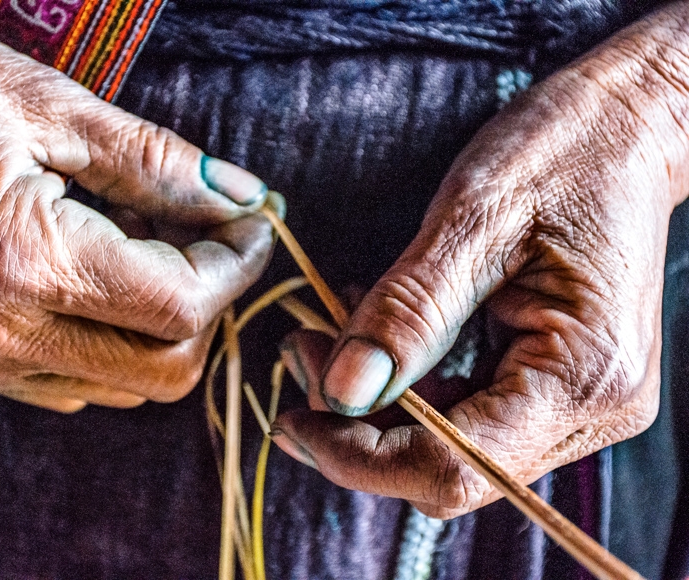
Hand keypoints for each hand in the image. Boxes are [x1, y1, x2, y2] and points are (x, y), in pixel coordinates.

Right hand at [0, 1, 273, 411]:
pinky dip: (113, 343)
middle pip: (163, 371)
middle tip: (214, 240)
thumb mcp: (59, 108)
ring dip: (164, 327)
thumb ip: (163, 165)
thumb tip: (246, 198)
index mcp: (24, 259)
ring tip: (152, 248)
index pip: (179, 306)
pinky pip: (71, 384)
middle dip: (211, 307)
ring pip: (122, 388)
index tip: (254, 223)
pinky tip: (104, 278)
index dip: (237, 266)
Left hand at [272, 3, 688, 516]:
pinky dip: (409, 383)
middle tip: (305, 351)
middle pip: (447, 467)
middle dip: (359, 424)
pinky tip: (376, 334)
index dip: (359, 456)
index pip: (454, 465)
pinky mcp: (555, 386)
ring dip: (377, 403)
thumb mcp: (473, 219)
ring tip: (331, 335)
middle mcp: (590, 409)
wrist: (626, 128)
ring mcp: (576, 403)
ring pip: (448, 446)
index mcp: (582, 374)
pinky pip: (465, 411)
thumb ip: (407, 312)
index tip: (293, 415)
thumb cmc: (563, 153)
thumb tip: (341, 391)